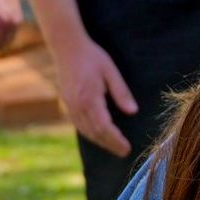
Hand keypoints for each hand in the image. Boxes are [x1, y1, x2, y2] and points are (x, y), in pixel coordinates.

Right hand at [51, 32, 137, 156]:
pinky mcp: (67, 104)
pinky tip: (99, 136)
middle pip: (95, 133)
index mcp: (90, 98)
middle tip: (124, 152)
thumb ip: (121, 92)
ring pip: (86, 131)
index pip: (104, 126)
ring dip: (100, 142)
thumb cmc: (91, 56)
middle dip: (110, 145)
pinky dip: (90, 134)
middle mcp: (78, 106)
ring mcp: (71, 106)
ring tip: (114, 147)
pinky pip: (79, 125)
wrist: (66, 46)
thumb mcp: (110, 70)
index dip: (115, 140)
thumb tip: (133, 111)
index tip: (127, 148)